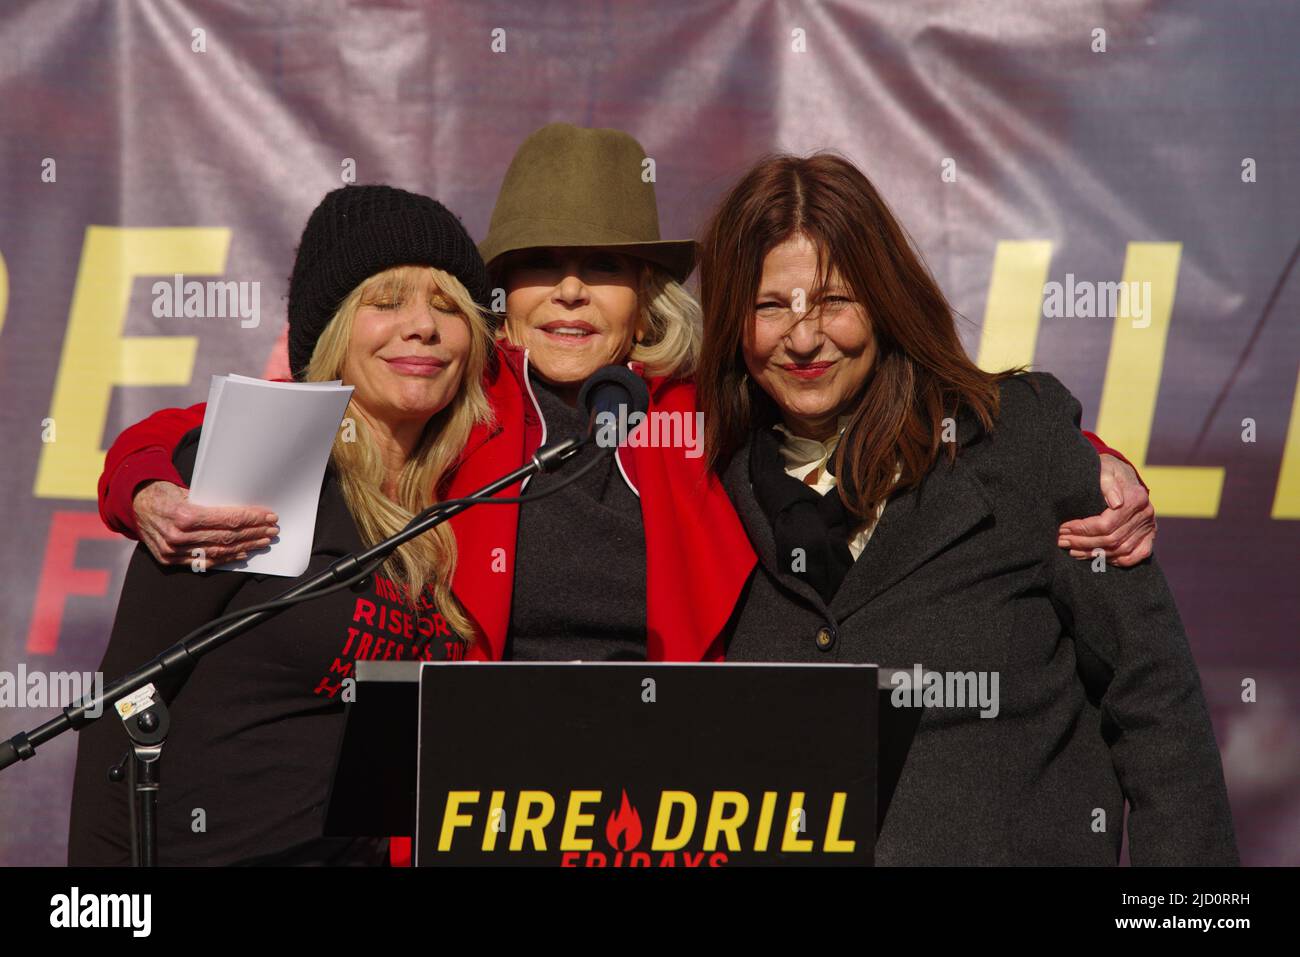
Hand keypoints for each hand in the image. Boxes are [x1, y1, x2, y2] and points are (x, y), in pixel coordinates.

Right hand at [132, 481, 278, 569]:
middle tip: (272, 529)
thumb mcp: (188, 490)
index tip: (269, 516)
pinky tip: (243, 553)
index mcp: (184, 515)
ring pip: (219, 551)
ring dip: (245, 546)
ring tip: (262, 541)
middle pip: (227, 537)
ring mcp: (173, 551)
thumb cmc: (166, 493)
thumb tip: (245, 508)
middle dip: (254, 533)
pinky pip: (205, 562)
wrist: (136, 504)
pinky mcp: (170, 560)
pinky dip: (226, 558)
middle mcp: (178, 536)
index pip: (229, 520)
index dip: (252, 519)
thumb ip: (212, 502)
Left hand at [1057, 454, 1155, 566]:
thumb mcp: (1105, 470)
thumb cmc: (1109, 471)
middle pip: (1111, 539)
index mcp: (1136, 498)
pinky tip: (1098, 558)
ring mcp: (1149, 527)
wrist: (1123, 474)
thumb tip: (1115, 502)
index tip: (1063, 528)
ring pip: (1120, 550)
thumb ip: (1107, 482)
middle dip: (1083, 543)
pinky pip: (1136, 556)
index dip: (1082, 529)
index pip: (1106, 524)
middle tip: (1062, 541)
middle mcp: (1146, 514)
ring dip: (1094, 554)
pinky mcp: (1149, 536)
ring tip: (1073, 551)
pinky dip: (1117, 561)